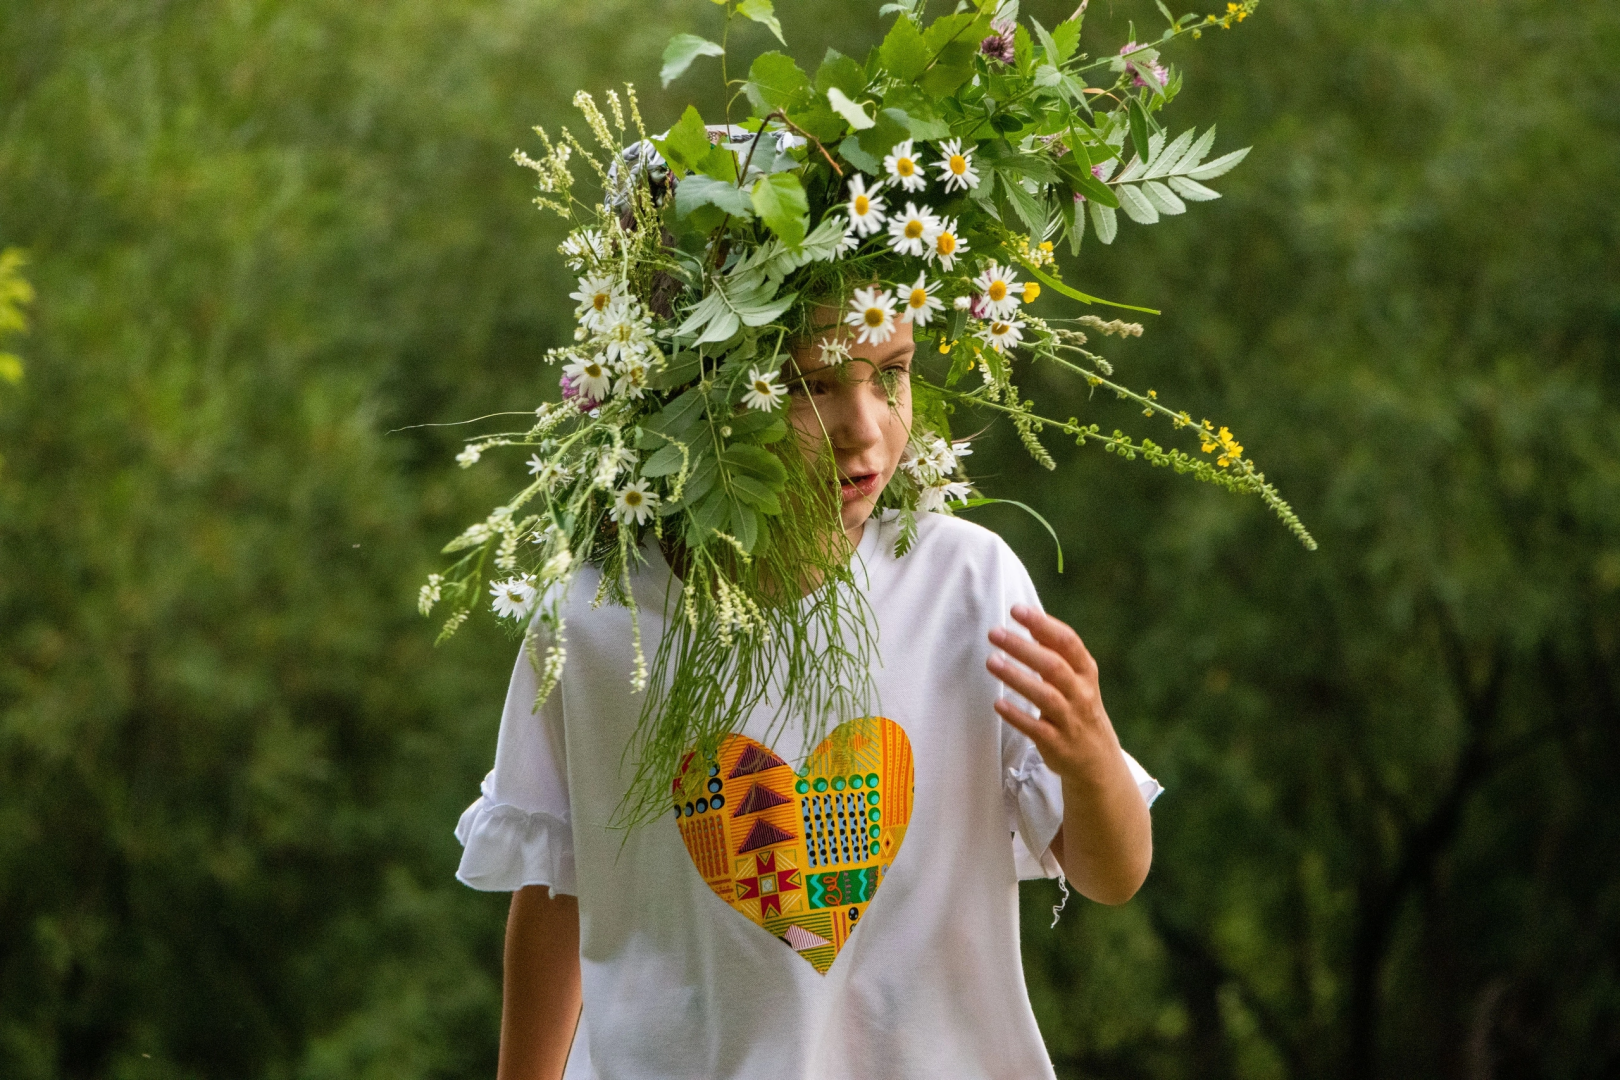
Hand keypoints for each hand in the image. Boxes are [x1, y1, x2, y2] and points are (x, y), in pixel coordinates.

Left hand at [986, 605, 1119, 783]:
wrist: (1097, 760)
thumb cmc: (1079, 708)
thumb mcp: (1076, 678)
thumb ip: (1055, 650)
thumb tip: (1032, 617)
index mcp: (1085, 672)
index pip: (1067, 642)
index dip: (1043, 624)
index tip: (1017, 610)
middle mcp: (1081, 694)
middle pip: (1053, 666)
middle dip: (1023, 648)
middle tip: (995, 632)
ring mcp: (1070, 720)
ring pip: (1045, 696)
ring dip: (1016, 677)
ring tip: (991, 661)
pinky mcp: (1057, 743)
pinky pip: (1036, 728)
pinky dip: (1017, 715)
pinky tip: (998, 703)